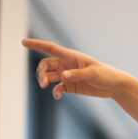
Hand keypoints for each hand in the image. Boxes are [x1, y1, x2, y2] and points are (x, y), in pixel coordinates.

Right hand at [21, 38, 137, 134]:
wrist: (114, 86)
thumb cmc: (106, 75)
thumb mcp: (93, 74)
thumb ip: (78, 74)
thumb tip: (63, 76)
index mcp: (70, 56)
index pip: (50, 48)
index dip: (36, 44)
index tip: (23, 42)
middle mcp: (66, 64)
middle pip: (46, 65)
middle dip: (41, 72)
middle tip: (42, 82)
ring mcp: (67, 75)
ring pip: (49, 76)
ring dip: (45, 81)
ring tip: (46, 87)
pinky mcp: (71, 86)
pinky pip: (58, 88)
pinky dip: (55, 91)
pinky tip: (57, 96)